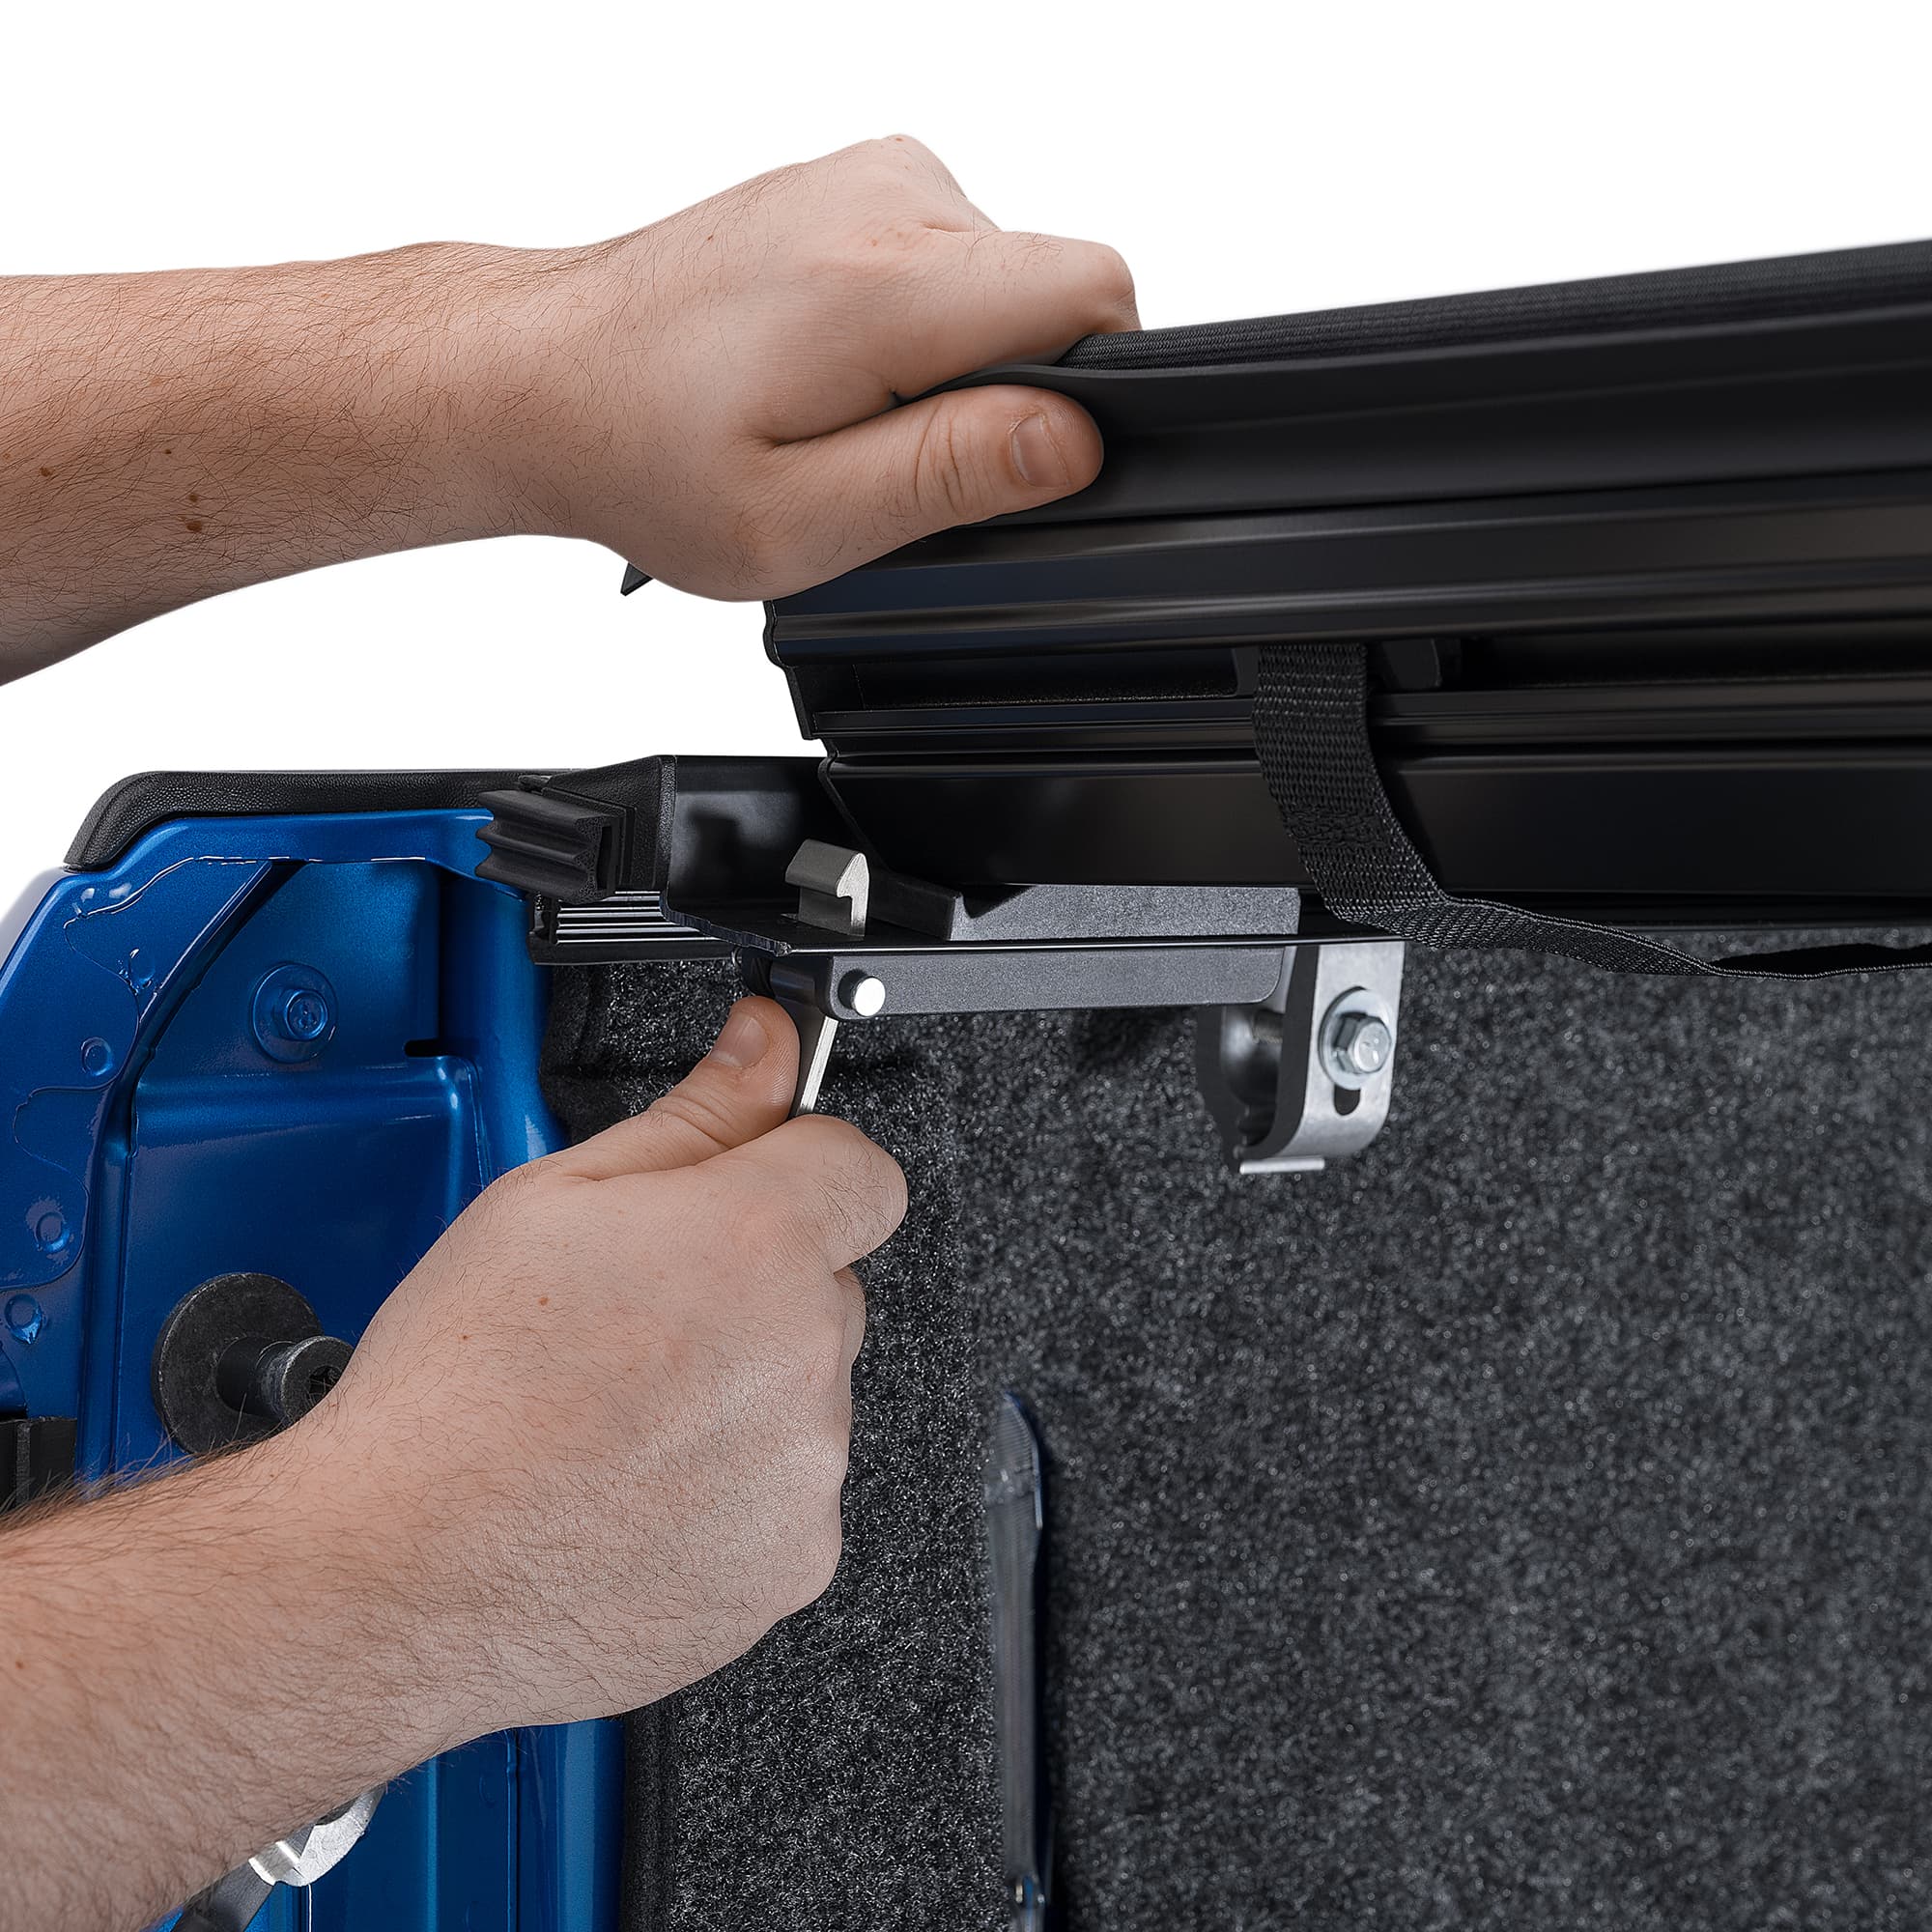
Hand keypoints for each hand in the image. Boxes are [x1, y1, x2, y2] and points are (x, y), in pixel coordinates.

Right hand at [293, 996, 904, 1738]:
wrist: (399, 1572)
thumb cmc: (458, 1390)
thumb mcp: (554, 1197)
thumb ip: (696, 1114)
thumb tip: (767, 1045)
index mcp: (757, 1243)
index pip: (861, 1170)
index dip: (803, 1169)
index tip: (755, 1186)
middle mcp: (804, 1355)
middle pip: (823, 1289)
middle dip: (755, 1290)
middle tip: (640, 1321)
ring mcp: (806, 1470)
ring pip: (802, 1397)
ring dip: (742, 1396)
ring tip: (617, 1419)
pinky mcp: (791, 1565)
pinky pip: (788, 1500)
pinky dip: (732, 1493)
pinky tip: (633, 1490)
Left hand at [487, 134, 1137, 597]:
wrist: (546, 375)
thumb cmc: (645, 453)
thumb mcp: (803, 518)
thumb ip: (950, 472)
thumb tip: (1075, 438)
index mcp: (885, 280)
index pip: (1096, 292)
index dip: (1086, 393)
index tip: (1004, 457)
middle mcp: (885, 197)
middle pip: (1050, 292)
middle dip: (1003, 389)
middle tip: (880, 449)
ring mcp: (867, 176)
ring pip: (1002, 279)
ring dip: (952, 361)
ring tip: (839, 408)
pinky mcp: (853, 183)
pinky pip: (949, 260)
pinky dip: (915, 326)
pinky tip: (828, 366)